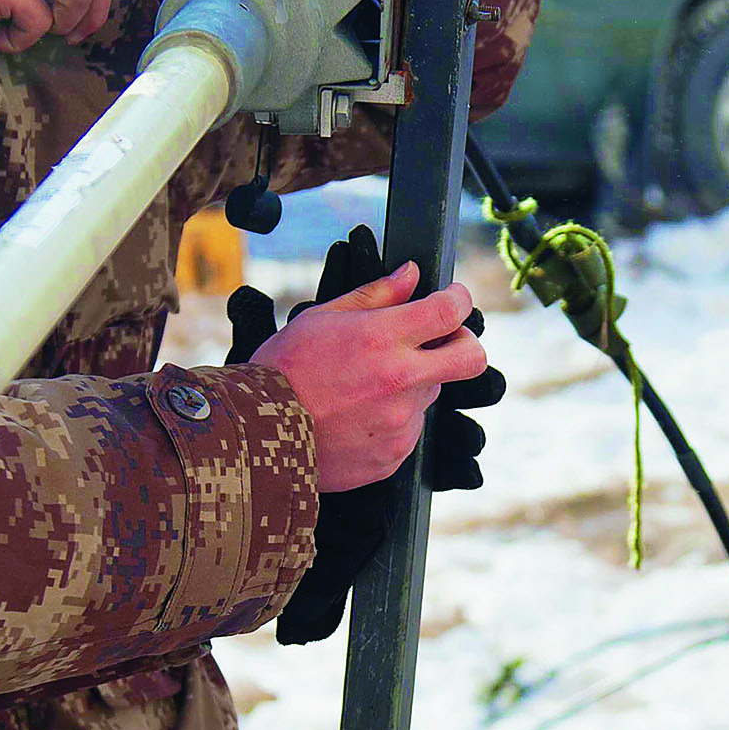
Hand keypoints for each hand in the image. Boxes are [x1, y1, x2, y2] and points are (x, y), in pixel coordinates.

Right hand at [246, 251, 484, 492]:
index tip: (453, 298)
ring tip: (366, 387)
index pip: (451, 311)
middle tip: (443, 340)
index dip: (459, 299)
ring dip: (413, 384)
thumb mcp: (321, 319)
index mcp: (381, 339)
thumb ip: (375, 295)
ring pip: (432, 393)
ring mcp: (401, 422)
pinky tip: (358, 416)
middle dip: (465, 343)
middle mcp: (399, 381)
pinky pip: (410, 430)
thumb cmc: (281, 372)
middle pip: (471, 358)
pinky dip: (393, 419)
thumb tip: (411, 274)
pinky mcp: (395, 454)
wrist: (257, 436)